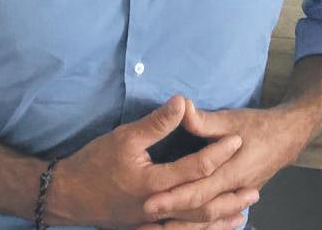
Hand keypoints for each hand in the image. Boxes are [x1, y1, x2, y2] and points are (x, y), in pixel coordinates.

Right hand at [45, 96, 255, 227]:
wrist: (66, 195)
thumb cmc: (93, 164)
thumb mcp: (124, 137)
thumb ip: (156, 123)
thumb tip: (182, 103)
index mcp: (153, 183)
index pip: (195, 169)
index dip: (218, 152)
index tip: (237, 139)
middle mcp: (157, 208)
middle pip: (202, 206)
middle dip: (229, 196)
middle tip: (255, 187)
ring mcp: (152, 223)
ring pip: (193, 226)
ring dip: (220, 218)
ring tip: (242, 210)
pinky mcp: (147, 228)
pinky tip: (211, 225)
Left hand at [138, 101, 310, 225]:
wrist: (289, 136)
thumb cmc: (259, 126)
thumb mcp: (232, 119)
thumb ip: (205, 120)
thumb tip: (181, 108)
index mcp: (234, 172)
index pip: (199, 191)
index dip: (173, 198)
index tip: (149, 203)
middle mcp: (236, 190)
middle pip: (200, 211)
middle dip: (172, 216)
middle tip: (145, 219)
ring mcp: (238, 196)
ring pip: (208, 219)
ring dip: (183, 225)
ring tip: (156, 229)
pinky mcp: (237, 197)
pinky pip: (215, 218)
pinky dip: (198, 225)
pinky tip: (180, 226)